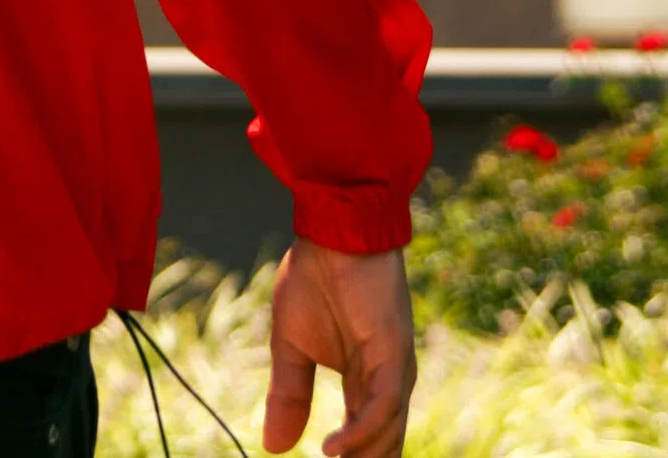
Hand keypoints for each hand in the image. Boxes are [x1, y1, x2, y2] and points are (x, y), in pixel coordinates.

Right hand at [263, 240, 415, 457]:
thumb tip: (272, 447)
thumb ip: (288, 394)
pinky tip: (331, 449)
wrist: (330, 231)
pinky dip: (360, 433)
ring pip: (386, 436)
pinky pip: (383, 407)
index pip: (363, 443)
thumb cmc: (313, 278)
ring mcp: (394, 372)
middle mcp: (385, 384)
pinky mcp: (395, 356)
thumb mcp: (290, 344)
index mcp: (364, 383)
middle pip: (381, 448)